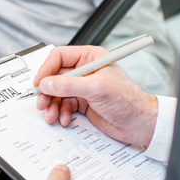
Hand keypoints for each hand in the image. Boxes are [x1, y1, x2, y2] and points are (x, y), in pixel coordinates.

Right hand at [35, 45, 158, 147]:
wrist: (140, 122)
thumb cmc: (128, 100)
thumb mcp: (96, 88)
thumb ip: (68, 84)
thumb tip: (47, 83)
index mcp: (90, 58)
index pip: (59, 57)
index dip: (46, 69)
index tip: (39, 83)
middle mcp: (85, 71)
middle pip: (55, 77)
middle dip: (47, 91)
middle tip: (42, 103)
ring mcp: (83, 87)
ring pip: (57, 93)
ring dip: (52, 105)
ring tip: (52, 115)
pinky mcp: (84, 103)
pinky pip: (64, 105)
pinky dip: (61, 113)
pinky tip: (65, 119)